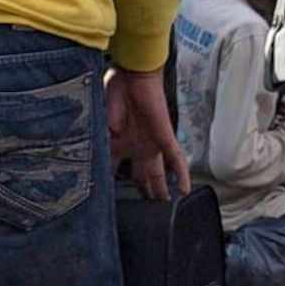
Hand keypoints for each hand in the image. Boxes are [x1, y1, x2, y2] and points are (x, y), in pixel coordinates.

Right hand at [104, 66, 189, 200]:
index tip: (109, 202)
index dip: (113, 186)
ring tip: (162, 210)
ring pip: (158, 174)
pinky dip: (181, 175)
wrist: (133, 71)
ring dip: (159, 192)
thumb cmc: (116, 86)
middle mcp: (136, 146)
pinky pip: (176, 159)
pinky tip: (185, 191)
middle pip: (141, 177)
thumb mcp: (99, 117)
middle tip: (145, 214)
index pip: (115, 171)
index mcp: (118, 143)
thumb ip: (99, 136)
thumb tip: (102, 151)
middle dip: (143, 194)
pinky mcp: (164, 136)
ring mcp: (151, 143)